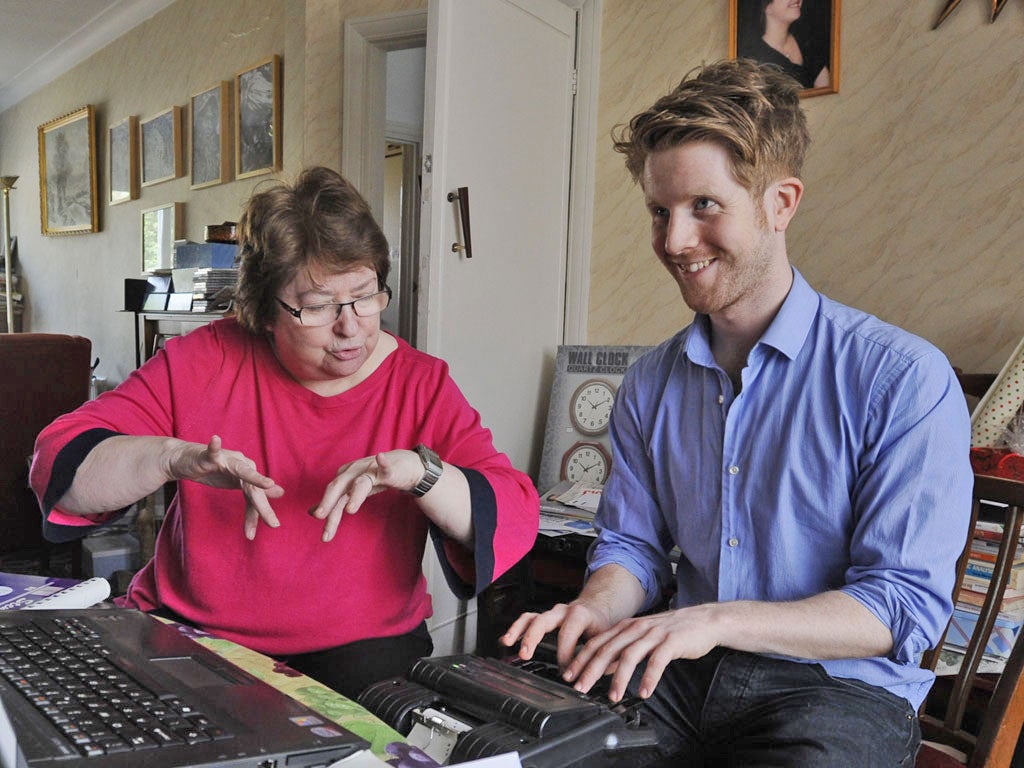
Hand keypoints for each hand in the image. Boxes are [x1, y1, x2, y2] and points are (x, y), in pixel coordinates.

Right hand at [170, 435, 283, 540]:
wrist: (187, 459)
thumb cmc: (213, 471)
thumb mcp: (236, 483)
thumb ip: (256, 490)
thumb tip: (281, 492)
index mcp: (248, 474)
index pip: (256, 497)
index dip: (258, 515)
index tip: (257, 533)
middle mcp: (242, 464)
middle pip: (253, 488)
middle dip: (263, 507)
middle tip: (273, 524)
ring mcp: (227, 459)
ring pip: (242, 471)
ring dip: (255, 478)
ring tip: (268, 483)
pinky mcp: (209, 456)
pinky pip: (212, 452)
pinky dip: (214, 446)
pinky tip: (215, 439)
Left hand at [310, 450, 422, 541]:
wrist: (402, 464)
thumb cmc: (376, 478)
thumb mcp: (352, 490)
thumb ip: (334, 502)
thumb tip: (311, 512)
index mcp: (344, 479)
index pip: (331, 497)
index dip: (325, 511)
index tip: (324, 536)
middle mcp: (354, 472)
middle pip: (339, 487)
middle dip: (328, 502)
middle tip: (320, 517)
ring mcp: (371, 470)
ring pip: (361, 483)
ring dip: (355, 495)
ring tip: (350, 511)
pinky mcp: (389, 469)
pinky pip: (386, 467)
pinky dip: (383, 463)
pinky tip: (381, 458)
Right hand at [500, 600, 613, 672]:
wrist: (597, 609)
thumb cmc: (600, 626)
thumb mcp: (605, 639)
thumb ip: (600, 656)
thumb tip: (594, 675)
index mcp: (580, 615)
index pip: (568, 633)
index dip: (565, 654)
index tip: (565, 673)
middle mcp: (562, 611)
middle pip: (543, 620)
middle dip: (532, 637)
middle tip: (525, 655)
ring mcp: (551, 614)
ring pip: (531, 618)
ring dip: (518, 630)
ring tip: (507, 642)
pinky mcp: (543, 618)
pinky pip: (527, 620)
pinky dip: (516, 629)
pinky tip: (506, 640)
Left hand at [562, 606, 718, 702]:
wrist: (703, 620)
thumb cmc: (672, 631)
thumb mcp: (642, 635)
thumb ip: (622, 648)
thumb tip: (602, 667)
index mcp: (626, 627)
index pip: (597, 643)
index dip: (581, 659)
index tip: (570, 676)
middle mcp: (636, 628)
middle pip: (608, 649)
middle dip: (591, 670)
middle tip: (581, 688)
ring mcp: (653, 634)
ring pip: (629, 655)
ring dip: (619, 678)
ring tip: (613, 697)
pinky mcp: (671, 642)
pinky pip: (657, 661)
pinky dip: (648, 678)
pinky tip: (644, 692)